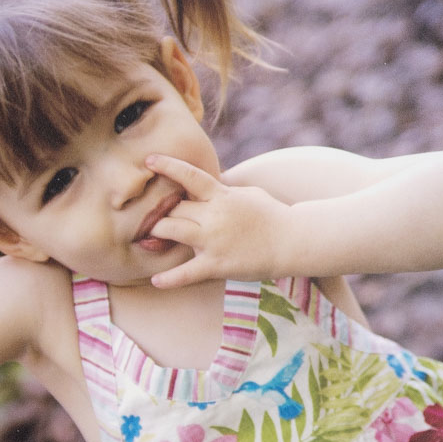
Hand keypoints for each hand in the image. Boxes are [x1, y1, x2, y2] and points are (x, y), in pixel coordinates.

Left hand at [144, 154, 294, 288]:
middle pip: (174, 208)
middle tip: (150, 215)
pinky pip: (187, 273)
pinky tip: (156, 281)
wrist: (293, 242)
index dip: (167, 166)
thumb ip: (224, 189)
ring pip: (172, 230)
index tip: (149, 160)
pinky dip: (170, 278)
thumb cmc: (272, 215)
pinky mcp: (217, 265)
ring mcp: (213, 241)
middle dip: (160, 210)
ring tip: (150, 236)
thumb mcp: (248, 193)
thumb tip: (209, 182)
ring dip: (158, 232)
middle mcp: (214, 216)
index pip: (189, 176)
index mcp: (222, 195)